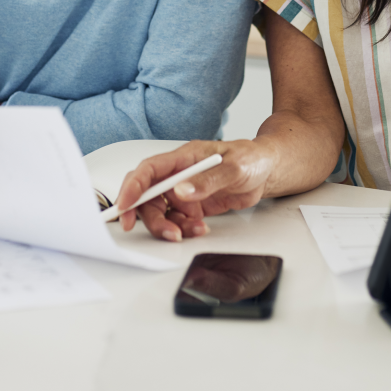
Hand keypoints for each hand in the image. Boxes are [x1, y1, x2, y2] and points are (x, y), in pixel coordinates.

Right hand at [114, 139, 276, 241]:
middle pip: (148, 197)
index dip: (133, 187)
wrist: (265, 170)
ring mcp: (183, 191)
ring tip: (195, 229)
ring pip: (161, 213)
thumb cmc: (250, 158)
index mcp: (182, 157)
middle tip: (167, 233)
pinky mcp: (191, 206)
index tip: (125, 205)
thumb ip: (207, 179)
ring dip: (171, 226)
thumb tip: (180, 191)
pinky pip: (177, 221)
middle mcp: (177, 174)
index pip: (148, 170)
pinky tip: (201, 227)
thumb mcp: (234, 167)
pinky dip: (184, 229)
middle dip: (151, 217)